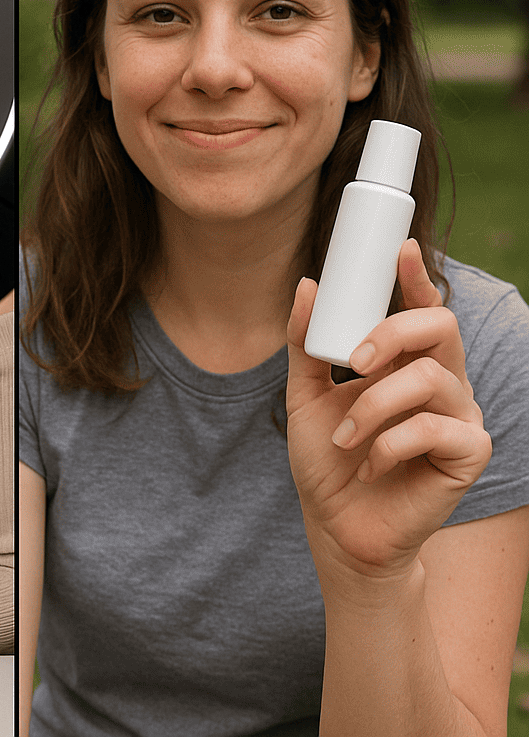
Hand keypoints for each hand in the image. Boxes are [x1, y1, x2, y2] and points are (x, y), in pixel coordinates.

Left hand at [286, 238, 491, 585]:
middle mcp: (439, 381)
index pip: (421, 309)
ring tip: (345, 438)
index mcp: (404, 362)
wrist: (339, 525)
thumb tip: (308, 284)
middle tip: (353, 363)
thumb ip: (306, 344)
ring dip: (373, 407)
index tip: (400, 248)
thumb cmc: (327, 459)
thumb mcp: (304, 395)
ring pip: (429, 378)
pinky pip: (434, 430)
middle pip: (440, 326)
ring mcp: (459, 416)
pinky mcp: (468, 453)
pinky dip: (388, 445)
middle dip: (391, 333)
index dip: (415, 276)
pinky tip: (370, 466)